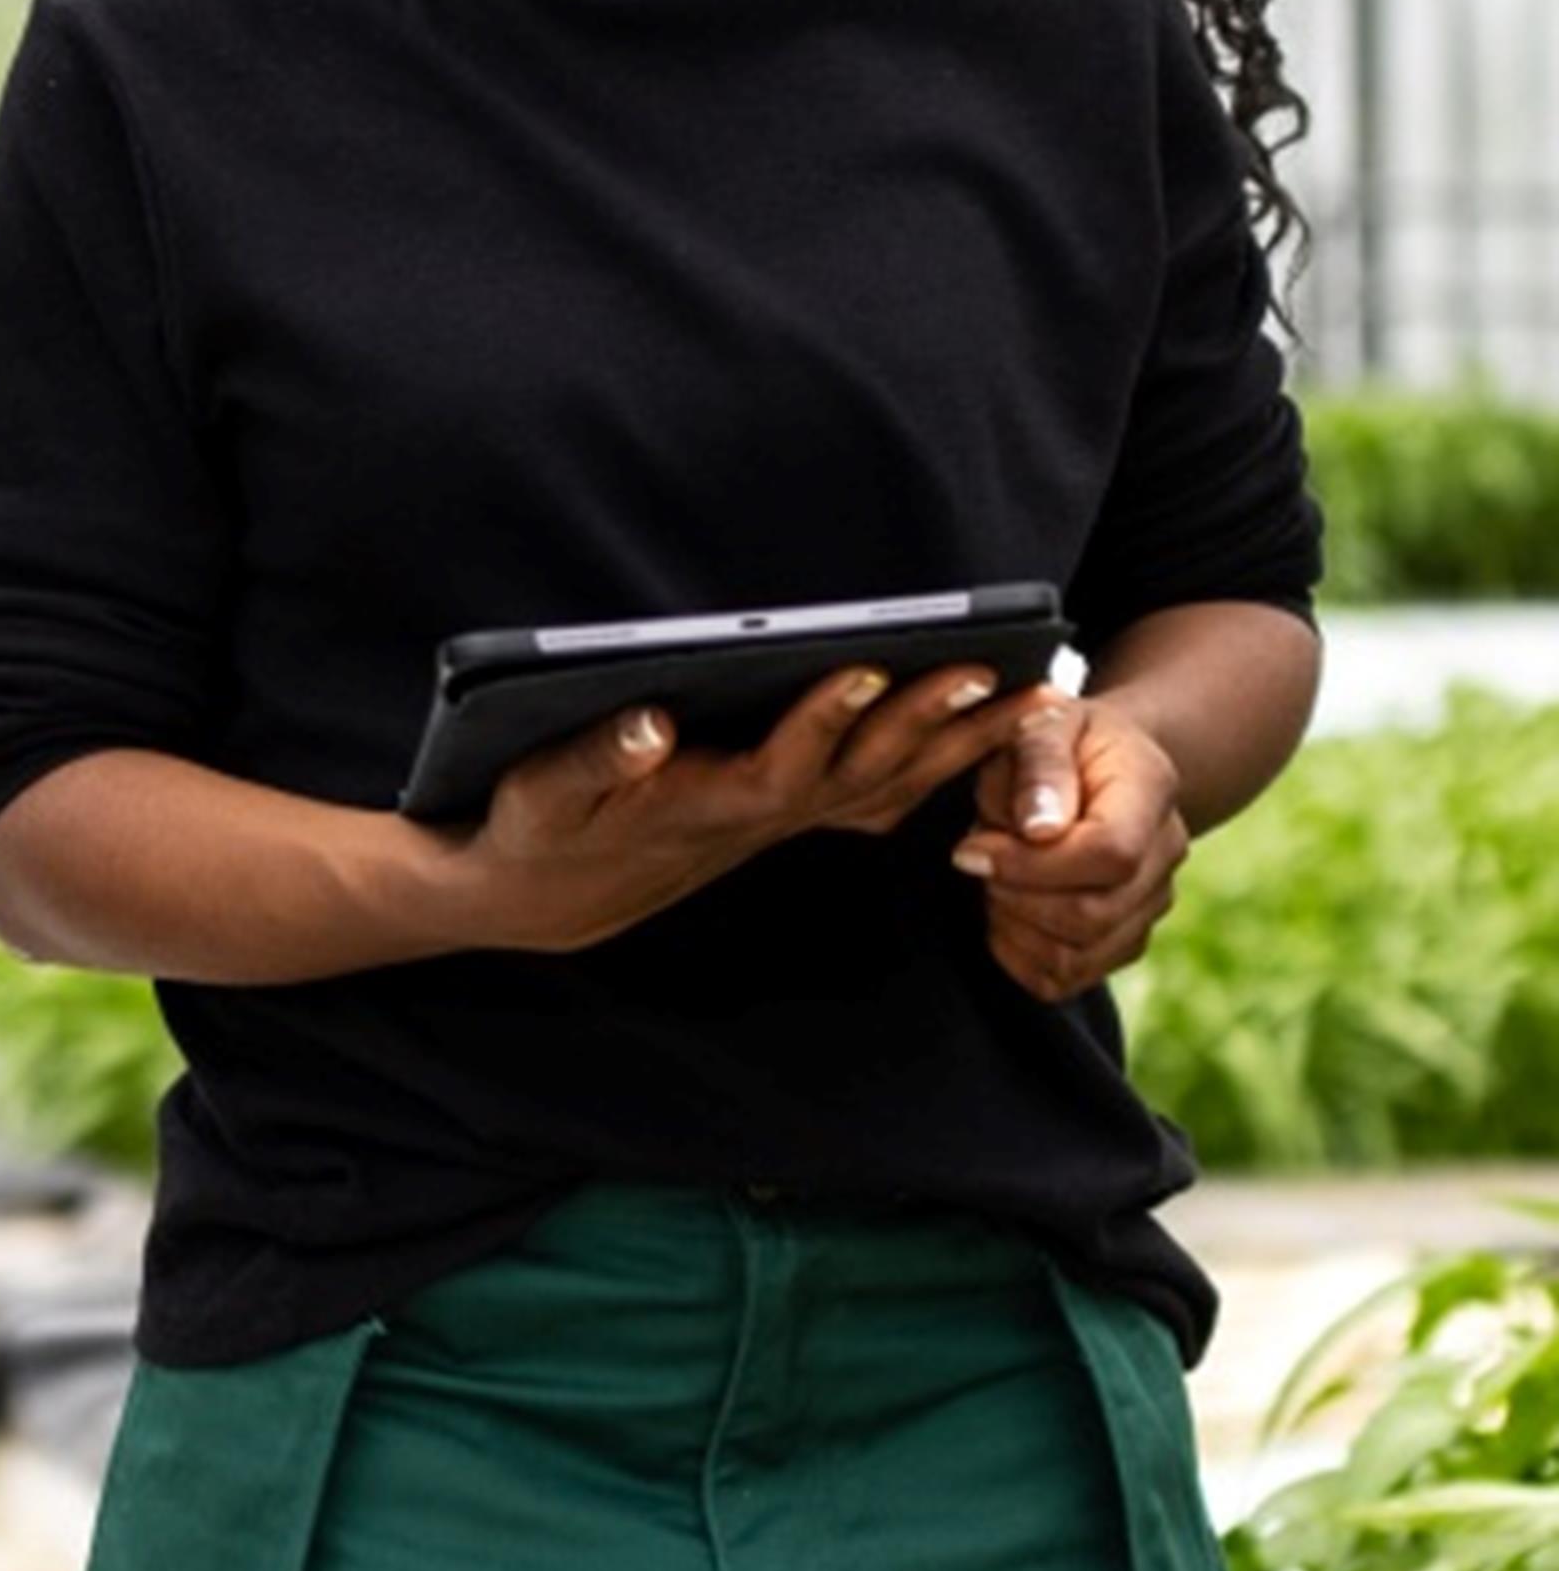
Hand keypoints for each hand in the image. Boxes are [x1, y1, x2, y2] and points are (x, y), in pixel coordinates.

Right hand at [465, 663, 1060, 956]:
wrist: (545, 900)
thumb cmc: (536, 835)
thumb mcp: (543, 796)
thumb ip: (596, 760)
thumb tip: (649, 722)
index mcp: (702, 807)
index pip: (780, 768)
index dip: (824, 722)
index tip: (867, 670)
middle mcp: (758, 819)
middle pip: (865, 777)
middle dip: (933, 726)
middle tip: (999, 673)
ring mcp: (779, 820)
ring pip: (890, 784)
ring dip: (961, 743)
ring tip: (1033, 694)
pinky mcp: (783, 813)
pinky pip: (881, 790)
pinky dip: (938, 762)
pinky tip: (982, 733)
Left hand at [950, 694, 1190, 999]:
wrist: (1092, 762)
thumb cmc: (1056, 738)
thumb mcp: (1041, 723)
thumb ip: (1039, 767)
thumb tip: (1040, 830)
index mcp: (1150, 791)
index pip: (1111, 854)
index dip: (1032, 864)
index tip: (974, 845)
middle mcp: (1166, 854)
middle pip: (1093, 915)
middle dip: (1012, 893)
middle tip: (975, 856)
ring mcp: (1150, 904)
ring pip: (1077, 955)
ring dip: (1011, 923)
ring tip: (993, 876)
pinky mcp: (1121, 940)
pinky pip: (1064, 979)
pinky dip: (1017, 954)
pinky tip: (1004, 907)